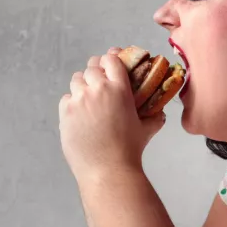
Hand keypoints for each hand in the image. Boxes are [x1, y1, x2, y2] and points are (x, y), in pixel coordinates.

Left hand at [58, 47, 165, 181]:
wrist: (107, 170)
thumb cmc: (129, 150)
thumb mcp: (147, 129)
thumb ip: (154, 117)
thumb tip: (160, 113)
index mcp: (120, 89)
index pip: (111, 59)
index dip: (111, 57)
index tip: (112, 61)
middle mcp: (98, 89)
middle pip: (92, 66)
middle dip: (96, 70)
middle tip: (99, 79)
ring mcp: (79, 100)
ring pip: (77, 79)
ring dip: (83, 83)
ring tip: (88, 95)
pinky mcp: (66, 112)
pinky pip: (67, 98)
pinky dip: (73, 101)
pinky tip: (80, 112)